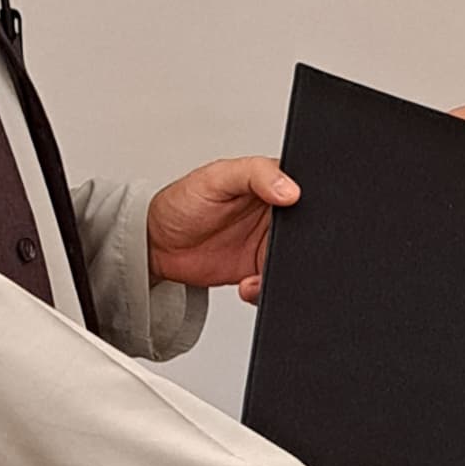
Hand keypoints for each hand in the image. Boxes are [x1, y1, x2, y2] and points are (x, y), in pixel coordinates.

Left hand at [146, 155, 298, 300]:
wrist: (158, 245)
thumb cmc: (183, 201)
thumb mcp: (218, 176)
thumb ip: (256, 174)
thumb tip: (289, 189)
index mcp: (272, 183)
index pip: (304, 190)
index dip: (306, 204)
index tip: (293, 217)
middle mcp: (275, 215)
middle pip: (305, 233)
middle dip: (298, 248)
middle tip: (274, 251)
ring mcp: (268, 245)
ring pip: (292, 263)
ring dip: (281, 273)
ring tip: (256, 275)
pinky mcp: (259, 271)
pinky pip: (275, 285)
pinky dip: (265, 290)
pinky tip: (248, 285)